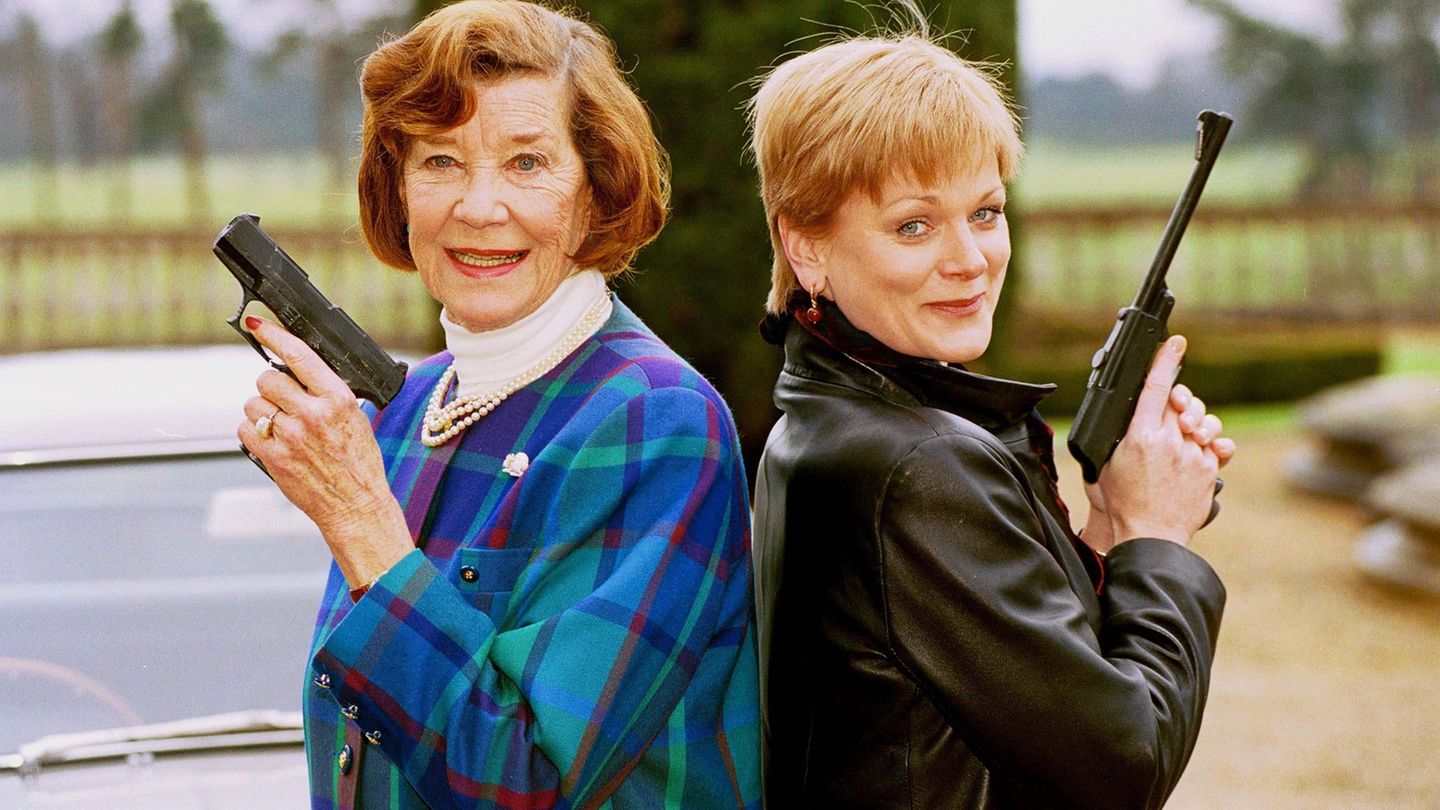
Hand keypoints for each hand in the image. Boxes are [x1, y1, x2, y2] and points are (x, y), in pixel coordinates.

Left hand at [237, 317, 411, 587]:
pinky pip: (245, 430)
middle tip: (284, 402)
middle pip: (266, 380)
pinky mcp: (273, 457)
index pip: (298, 355)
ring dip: (262, 412)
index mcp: (338, 399)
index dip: (274, 335)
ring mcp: (290, 436)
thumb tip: (298, 370)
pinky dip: (254, 433)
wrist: (357, 505)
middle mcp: (313, 414)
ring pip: (253, 405)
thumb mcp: (356, 418)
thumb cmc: (359, 463)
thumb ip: (328, 393)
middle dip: (271, 388)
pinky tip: (273, 442)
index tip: (258, 323)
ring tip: (283, 427)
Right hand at [1088, 335, 1232, 547]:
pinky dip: (1206, 445)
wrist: (1149, 534)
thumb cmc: (1123, 502)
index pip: (1155, 388)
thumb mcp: (1108, 463)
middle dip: (1180, 399)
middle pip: (1181, 401)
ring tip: (1186, 435)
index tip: (1175, 343)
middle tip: (1175, 408)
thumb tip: (1128, 415)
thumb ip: (1121, 435)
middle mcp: (1169, 441)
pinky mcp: (1209, 469)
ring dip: (1195, 423)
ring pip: (1202, 421)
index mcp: (1140, 436)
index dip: (1166, 361)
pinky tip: (1196, 453)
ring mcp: (1192, 454)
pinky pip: (1215, 444)